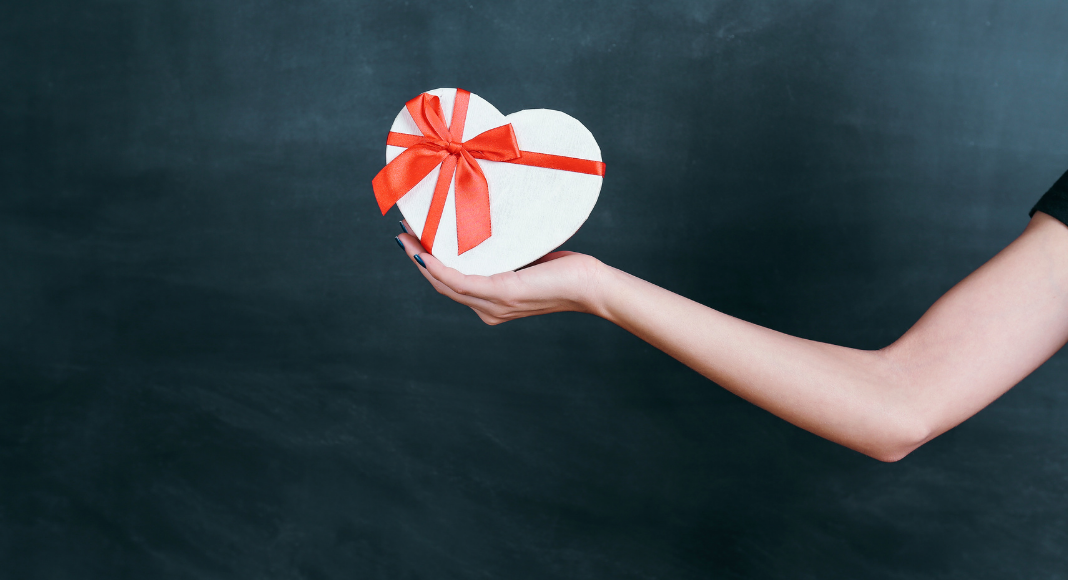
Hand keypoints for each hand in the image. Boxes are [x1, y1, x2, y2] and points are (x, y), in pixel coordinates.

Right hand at [395, 221, 605, 324]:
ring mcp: (493, 305)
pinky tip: (424, 254)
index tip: (414, 239)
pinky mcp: (502, 293)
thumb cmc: (566, 273)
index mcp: (492, 304)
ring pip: (444, 284)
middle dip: (417, 259)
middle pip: (441, 285)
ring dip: (421, 260)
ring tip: (406, 237)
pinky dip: (439, 268)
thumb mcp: (528, 261)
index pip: (452, 285)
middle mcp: (488, 310)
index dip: (428, 264)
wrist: (590, 286)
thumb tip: (492, 230)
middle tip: (401, 233)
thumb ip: (507, 255)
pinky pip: (460, 282)